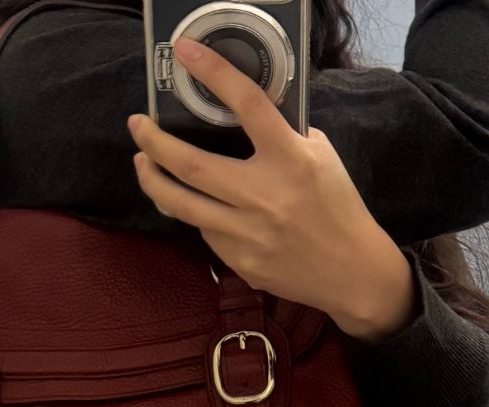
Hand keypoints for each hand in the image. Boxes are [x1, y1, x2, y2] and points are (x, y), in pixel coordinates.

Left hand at [127, 36, 418, 338]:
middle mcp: (264, 195)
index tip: (187, 54)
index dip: (215, 74)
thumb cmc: (337, 207)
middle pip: (191, 165)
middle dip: (154, 142)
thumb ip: (285, 137)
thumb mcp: (321, 158)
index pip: (249, 105)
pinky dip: (195, 214)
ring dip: (152, 180)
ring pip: (182, 205)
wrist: (350, 271)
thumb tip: (244, 119)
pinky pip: (205, 231)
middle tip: (137, 126)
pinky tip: (194, 204)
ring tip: (142, 163)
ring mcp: (248, 233)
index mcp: (291, 160)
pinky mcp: (239, 261)